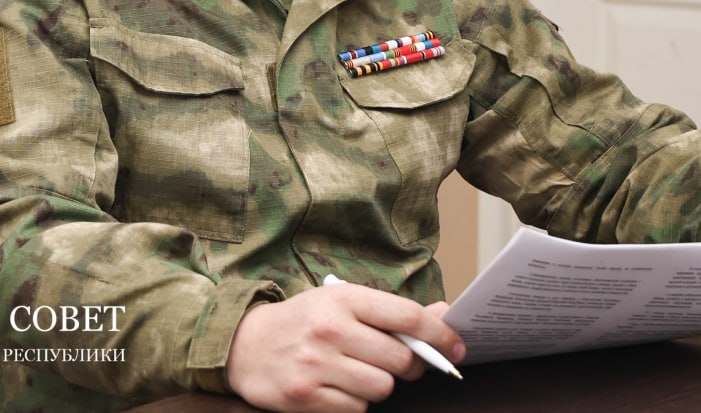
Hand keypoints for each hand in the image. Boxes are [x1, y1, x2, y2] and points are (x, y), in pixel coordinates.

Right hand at [225, 284, 464, 411]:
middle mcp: (330, 329)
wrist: (243, 344)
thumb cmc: (304, 321)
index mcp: (342, 298)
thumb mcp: (342, 303)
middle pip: (401, 359)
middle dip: (410, 366)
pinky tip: (338, 387)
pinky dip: (355, 402)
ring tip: (358, 372)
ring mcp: (316, 364)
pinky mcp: (306, 397)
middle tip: (400, 364)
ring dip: (379, 385)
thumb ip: (391, 312)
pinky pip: (357, 408)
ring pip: (382, 388)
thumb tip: (442, 315)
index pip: (407, 317)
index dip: (440, 334)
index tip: (457, 348)